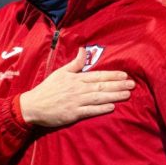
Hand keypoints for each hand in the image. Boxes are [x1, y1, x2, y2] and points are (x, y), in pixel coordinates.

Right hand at [19, 47, 134, 126]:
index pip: (97, 75)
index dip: (112, 75)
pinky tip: (112, 107)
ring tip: (127, 95)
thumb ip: (74, 63)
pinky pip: (90, 110)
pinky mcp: (73, 113)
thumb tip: (83, 50)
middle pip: (101, 86)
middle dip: (118, 85)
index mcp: (75, 78)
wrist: (33, 106)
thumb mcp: (60, 72)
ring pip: (98, 97)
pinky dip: (101, 108)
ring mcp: (76, 101)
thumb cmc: (47, 89)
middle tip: (132, 85)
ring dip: (114, 96)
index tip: (124, 75)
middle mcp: (77, 89)